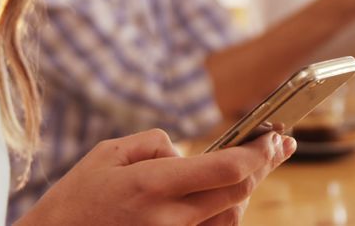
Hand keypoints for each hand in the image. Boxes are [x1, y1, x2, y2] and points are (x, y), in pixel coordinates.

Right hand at [18, 128, 295, 225]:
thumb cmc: (75, 200)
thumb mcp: (107, 155)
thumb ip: (154, 145)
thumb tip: (186, 152)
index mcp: (152, 185)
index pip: (226, 169)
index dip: (258, 153)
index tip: (275, 137)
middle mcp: (167, 218)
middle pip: (238, 193)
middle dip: (264, 165)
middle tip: (278, 145)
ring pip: (230, 216)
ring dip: (246, 190)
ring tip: (253, 165)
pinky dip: (225, 213)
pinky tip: (227, 196)